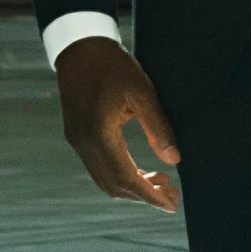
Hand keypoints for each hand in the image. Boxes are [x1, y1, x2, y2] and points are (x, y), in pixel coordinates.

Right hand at [56, 38, 182, 210]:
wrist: (79, 47)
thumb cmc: (113, 65)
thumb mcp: (143, 92)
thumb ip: (158, 127)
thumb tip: (174, 160)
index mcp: (99, 134)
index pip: (126, 178)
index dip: (150, 195)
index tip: (172, 203)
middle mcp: (83, 143)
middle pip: (113, 186)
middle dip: (143, 195)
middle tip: (172, 193)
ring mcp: (77, 141)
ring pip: (104, 179)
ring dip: (131, 186)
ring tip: (161, 181)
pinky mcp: (76, 135)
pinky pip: (98, 167)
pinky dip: (120, 174)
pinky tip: (140, 169)